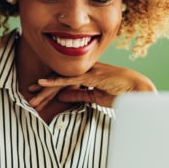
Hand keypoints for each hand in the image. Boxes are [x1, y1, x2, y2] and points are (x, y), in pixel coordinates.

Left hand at [27, 62, 155, 109]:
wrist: (139, 92)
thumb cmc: (121, 94)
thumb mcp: (95, 97)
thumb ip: (78, 95)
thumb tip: (61, 97)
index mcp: (87, 74)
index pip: (64, 79)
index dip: (50, 86)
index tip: (37, 92)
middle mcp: (86, 70)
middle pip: (59, 78)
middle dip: (43, 88)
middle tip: (29, 94)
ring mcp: (88, 71)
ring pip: (61, 79)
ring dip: (45, 89)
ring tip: (32, 97)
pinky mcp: (91, 76)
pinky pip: (69, 79)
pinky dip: (54, 81)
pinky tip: (42, 82)